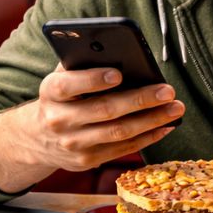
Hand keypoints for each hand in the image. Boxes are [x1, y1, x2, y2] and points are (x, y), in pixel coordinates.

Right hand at [0, 65, 183, 192]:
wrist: (38, 138)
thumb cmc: (61, 97)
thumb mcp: (61, 78)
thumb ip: (82, 64)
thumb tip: (118, 51)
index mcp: (50, 92)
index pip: (68, 85)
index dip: (92, 80)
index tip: (118, 74)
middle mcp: (59, 119)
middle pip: (104, 110)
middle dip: (139, 100)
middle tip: (167, 91)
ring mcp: (73, 144)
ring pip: (118, 132)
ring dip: (151, 120)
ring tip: (174, 109)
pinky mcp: (86, 161)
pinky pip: (122, 149)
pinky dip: (147, 137)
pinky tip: (165, 126)